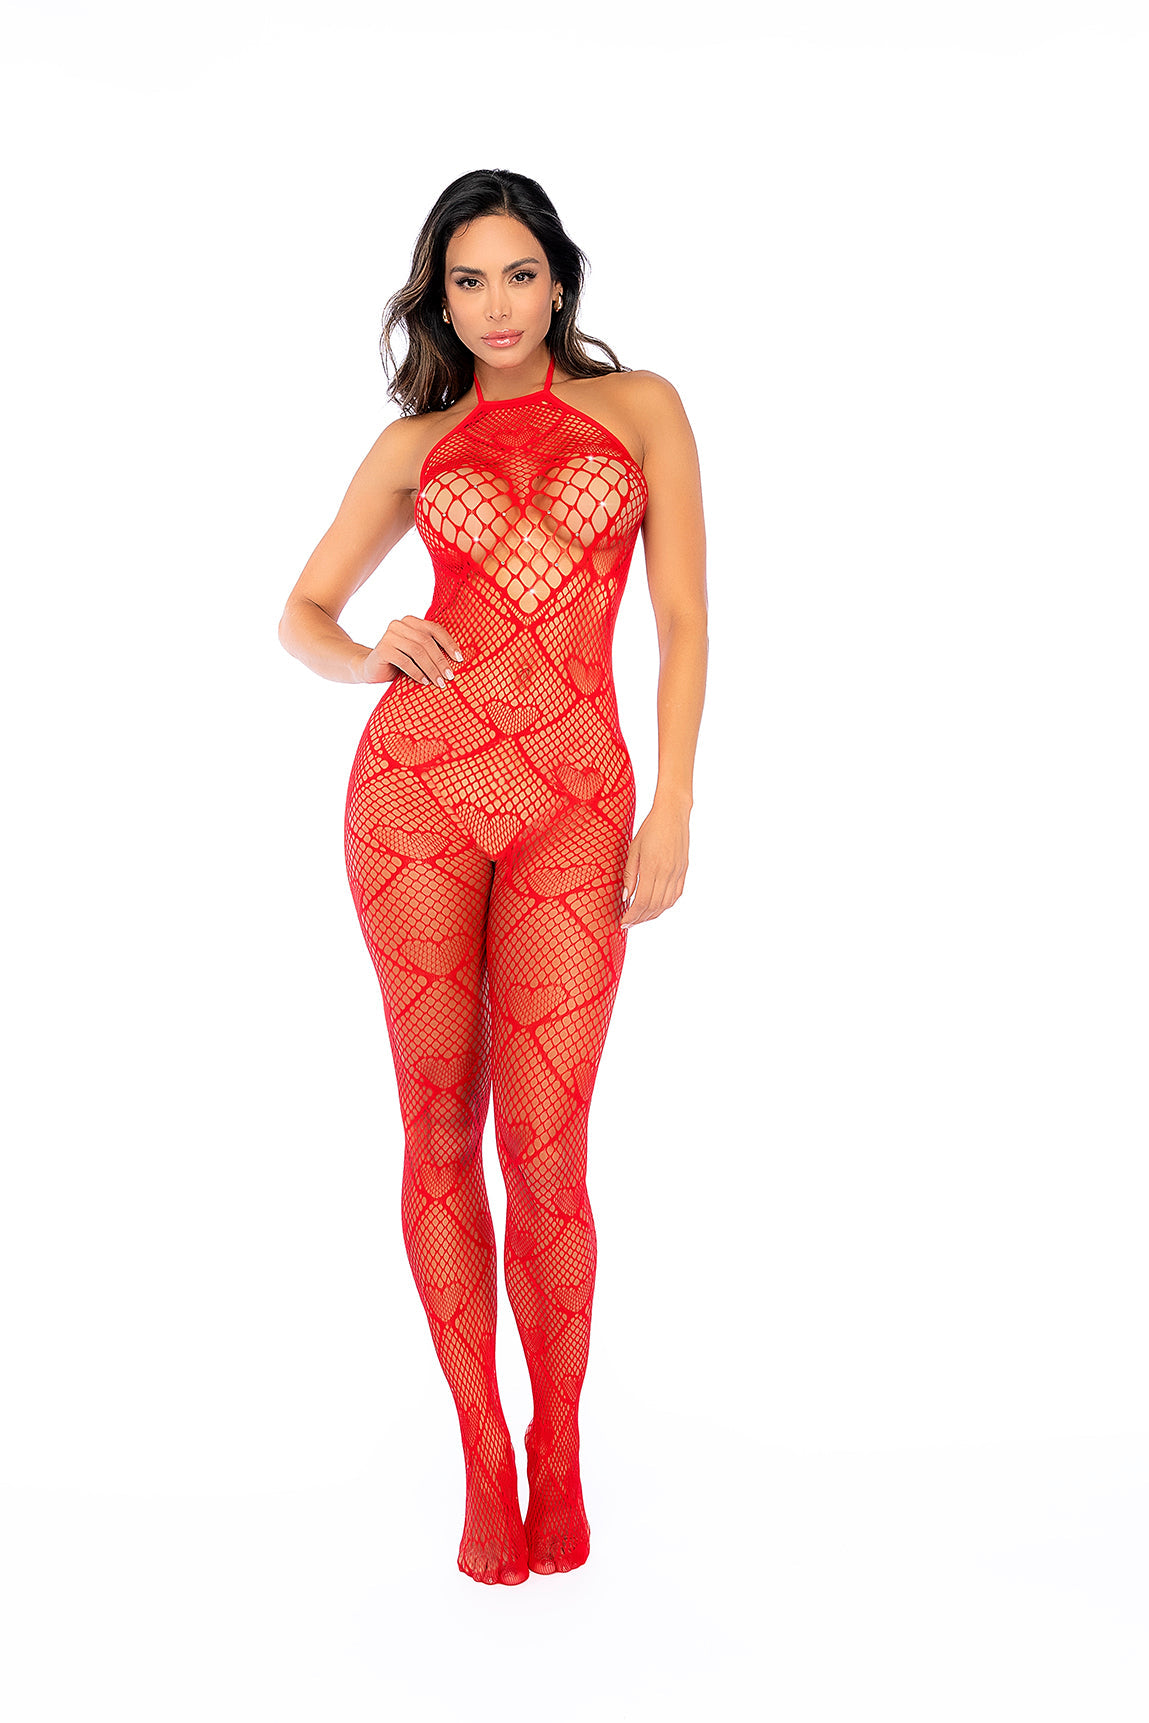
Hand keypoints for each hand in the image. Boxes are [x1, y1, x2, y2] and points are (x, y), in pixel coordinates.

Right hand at [356, 616, 464, 685]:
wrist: (371, 669)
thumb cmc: (400, 662)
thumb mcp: (417, 653)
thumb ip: (431, 649)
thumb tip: (458, 660)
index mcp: (411, 622)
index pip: (435, 629)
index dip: (449, 643)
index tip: (459, 659)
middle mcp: (399, 625)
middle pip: (426, 641)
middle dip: (440, 660)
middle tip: (450, 676)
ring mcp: (389, 635)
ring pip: (417, 651)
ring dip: (431, 668)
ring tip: (439, 682)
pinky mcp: (383, 649)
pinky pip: (404, 661)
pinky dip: (416, 673)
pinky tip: (424, 682)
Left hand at [619, 796, 690, 928]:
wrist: (673, 814)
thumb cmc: (650, 829)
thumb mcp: (633, 850)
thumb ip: (630, 875)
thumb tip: (626, 897)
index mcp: (653, 868)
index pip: (642, 901)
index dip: (632, 915)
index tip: (623, 922)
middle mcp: (667, 873)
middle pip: (654, 906)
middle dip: (640, 918)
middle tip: (629, 923)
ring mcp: (677, 873)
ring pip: (666, 903)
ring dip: (652, 914)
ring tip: (640, 918)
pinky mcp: (683, 871)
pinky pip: (675, 895)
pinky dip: (665, 905)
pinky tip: (656, 907)